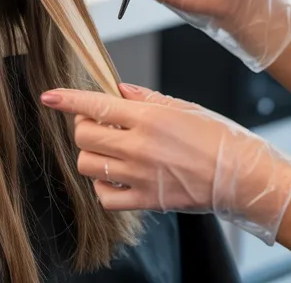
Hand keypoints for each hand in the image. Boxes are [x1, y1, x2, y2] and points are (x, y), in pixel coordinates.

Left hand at [42, 83, 290, 244]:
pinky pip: (104, 197)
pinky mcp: (144, 200)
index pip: (95, 105)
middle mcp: (138, 146)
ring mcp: (138, 175)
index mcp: (148, 117)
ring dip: (92, 156)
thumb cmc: (217, 138)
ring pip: (88, 165)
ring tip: (110, 151)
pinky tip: (117, 178)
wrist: (241, 175)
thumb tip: (117, 91)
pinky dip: (103, 188)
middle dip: (84, 127)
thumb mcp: (182, 107)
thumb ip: (145, 98)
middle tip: (99, 124)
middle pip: (83, 135)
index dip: (66, 100)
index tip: (48, 96)